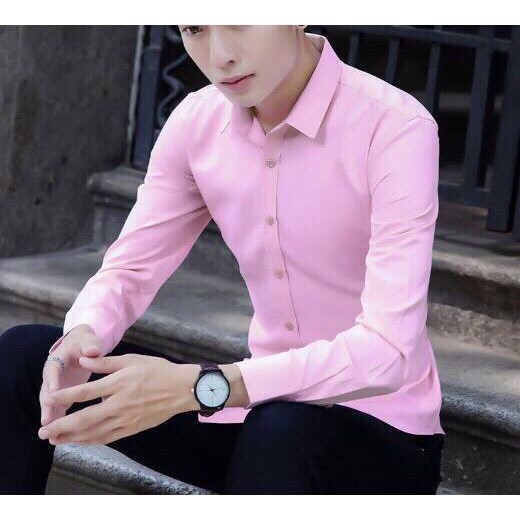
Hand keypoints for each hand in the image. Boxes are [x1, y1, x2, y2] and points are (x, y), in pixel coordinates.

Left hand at [38, 354, 199, 445]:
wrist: (181, 388)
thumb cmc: (157, 370)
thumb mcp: (132, 359)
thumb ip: (105, 363)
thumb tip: (83, 360)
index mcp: (119, 383)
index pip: (85, 392)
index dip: (64, 396)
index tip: (49, 398)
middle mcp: (120, 404)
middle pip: (85, 419)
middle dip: (61, 426)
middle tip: (43, 432)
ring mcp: (126, 419)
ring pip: (94, 433)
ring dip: (72, 438)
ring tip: (55, 440)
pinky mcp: (132, 428)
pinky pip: (107, 438)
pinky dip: (91, 441)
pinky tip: (80, 441)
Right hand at [40, 325, 102, 427]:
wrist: (82, 345)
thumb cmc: (85, 343)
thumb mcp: (87, 341)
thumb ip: (89, 346)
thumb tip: (92, 351)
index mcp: (57, 359)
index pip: (52, 370)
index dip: (52, 380)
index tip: (53, 391)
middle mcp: (52, 375)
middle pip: (47, 391)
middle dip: (47, 406)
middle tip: (47, 421)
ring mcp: (55, 386)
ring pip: (51, 403)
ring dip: (51, 417)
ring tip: (51, 434)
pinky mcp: (61, 394)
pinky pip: (58, 407)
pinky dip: (58, 419)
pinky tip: (61, 434)